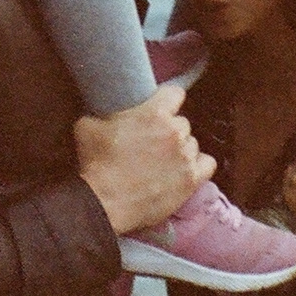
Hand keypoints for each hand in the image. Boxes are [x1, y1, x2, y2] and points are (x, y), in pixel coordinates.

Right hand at [75, 84, 214, 236]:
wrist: (104, 202)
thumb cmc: (96, 164)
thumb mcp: (88, 127)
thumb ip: (103, 114)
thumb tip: (102, 114)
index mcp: (155, 112)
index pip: (176, 93)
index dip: (167, 101)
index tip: (160, 108)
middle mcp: (176, 131)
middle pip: (182, 123)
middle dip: (169, 130)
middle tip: (152, 142)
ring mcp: (186, 156)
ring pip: (192, 144)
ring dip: (180, 150)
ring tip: (163, 162)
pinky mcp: (191, 180)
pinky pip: (208, 164)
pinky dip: (198, 166)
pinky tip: (184, 171)